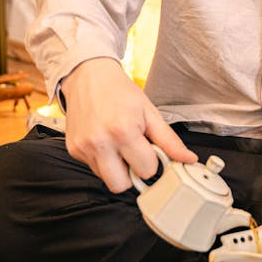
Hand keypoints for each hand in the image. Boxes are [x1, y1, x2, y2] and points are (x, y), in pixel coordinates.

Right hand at [61, 57, 196, 191]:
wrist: (89, 76)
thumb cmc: (119, 92)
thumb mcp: (149, 112)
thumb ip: (169, 140)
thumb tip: (187, 158)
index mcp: (123, 131)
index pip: (146, 170)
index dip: (151, 161)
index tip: (149, 149)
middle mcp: (100, 142)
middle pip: (122, 186)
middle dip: (132, 173)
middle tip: (134, 153)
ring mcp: (84, 147)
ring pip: (106, 180)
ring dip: (117, 168)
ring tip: (119, 146)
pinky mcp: (73, 149)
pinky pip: (93, 168)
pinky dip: (103, 160)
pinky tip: (106, 142)